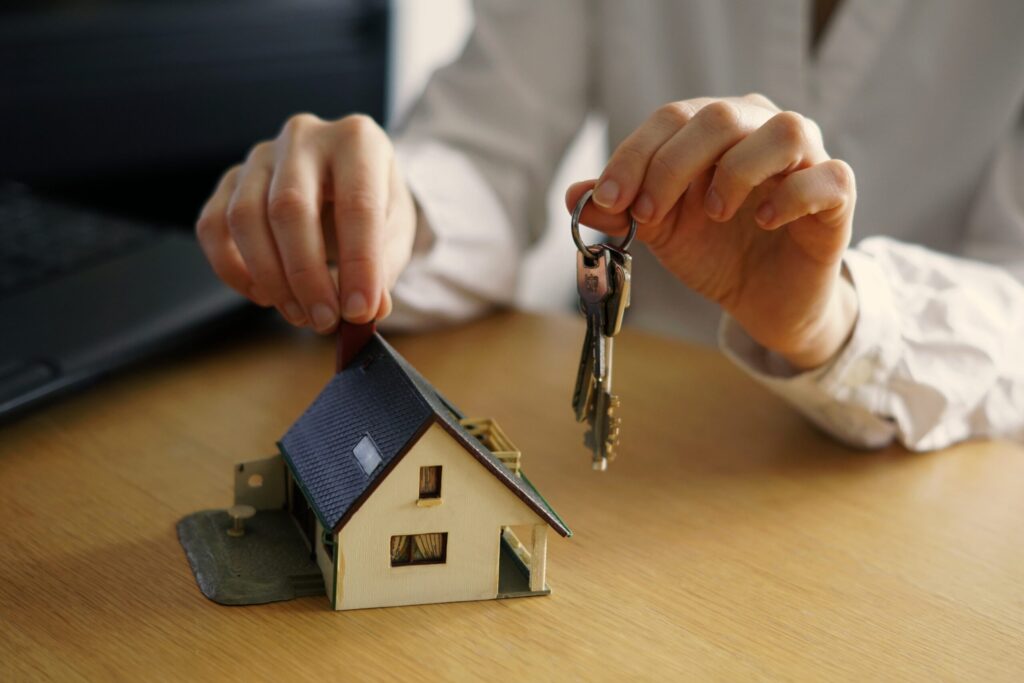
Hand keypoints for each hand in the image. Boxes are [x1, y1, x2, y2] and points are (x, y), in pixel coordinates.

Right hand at [196, 113, 415, 331]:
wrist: (346, 178)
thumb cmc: (375, 203)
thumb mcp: (396, 229)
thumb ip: (385, 265)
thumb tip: (369, 308)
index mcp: (357, 140)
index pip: (357, 204)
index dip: (359, 263)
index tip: (360, 310)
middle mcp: (304, 137)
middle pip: (291, 208)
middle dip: (307, 277)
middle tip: (325, 321)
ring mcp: (261, 155)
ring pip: (245, 218)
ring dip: (270, 278)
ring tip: (299, 314)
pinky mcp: (230, 178)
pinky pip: (214, 226)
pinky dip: (232, 269)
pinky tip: (263, 294)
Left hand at [567, 94, 857, 368]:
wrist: (762, 299)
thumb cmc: (713, 250)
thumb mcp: (659, 230)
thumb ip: (620, 209)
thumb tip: (576, 195)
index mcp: (716, 128)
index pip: (672, 117)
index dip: (634, 156)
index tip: (608, 199)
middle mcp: (762, 129)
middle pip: (720, 116)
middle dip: (672, 165)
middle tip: (649, 214)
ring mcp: (807, 158)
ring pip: (783, 130)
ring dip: (736, 171)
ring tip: (713, 212)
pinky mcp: (838, 195)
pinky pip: (826, 177)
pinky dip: (791, 196)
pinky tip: (762, 221)